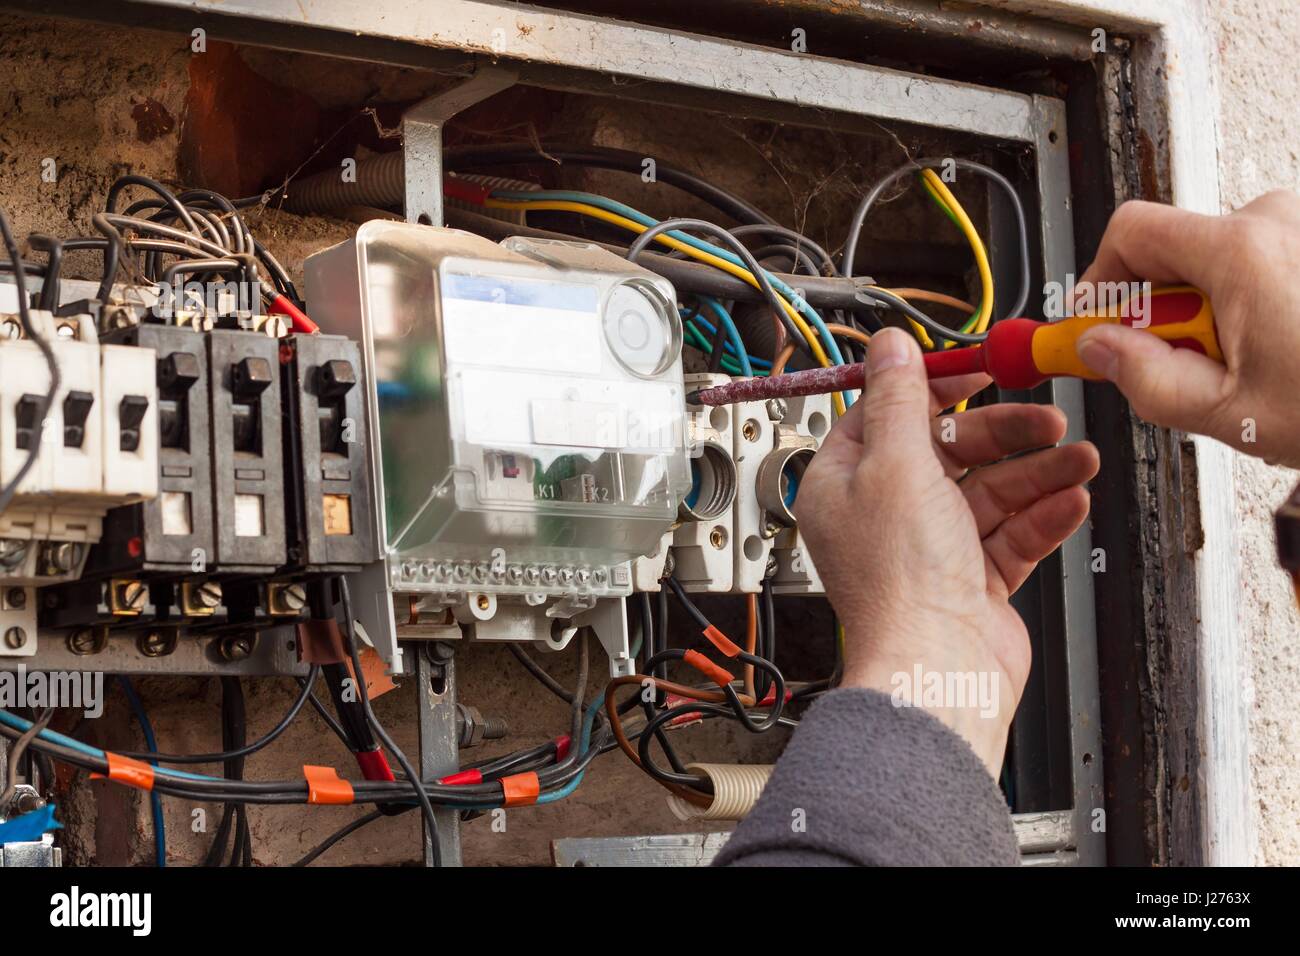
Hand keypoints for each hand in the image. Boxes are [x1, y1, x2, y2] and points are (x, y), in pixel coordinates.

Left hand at [794, 328, 1098, 775]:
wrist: (940, 671)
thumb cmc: (902, 582)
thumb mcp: (897, 464)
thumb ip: (900, 400)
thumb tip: (887, 345)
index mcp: (844, 484)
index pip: (886, 417)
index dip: (934, 390)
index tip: (978, 371)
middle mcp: (883, 515)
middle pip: (948, 451)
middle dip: (1003, 433)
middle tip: (1048, 419)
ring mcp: (930, 549)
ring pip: (989, 492)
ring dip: (1037, 472)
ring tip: (1080, 459)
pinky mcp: (972, 581)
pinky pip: (1011, 534)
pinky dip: (1042, 515)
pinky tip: (1072, 499)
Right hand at [1075, 191, 1299, 466]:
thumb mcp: (1228, 413)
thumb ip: (1143, 377)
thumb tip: (1100, 349)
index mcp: (1241, 253)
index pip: (1131, 232)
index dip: (1099, 281)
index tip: (1095, 324)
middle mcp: (1277, 222)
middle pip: (1176, 250)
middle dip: (1164, 310)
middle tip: (1185, 365)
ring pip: (1222, 259)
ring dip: (1215, 309)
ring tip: (1252, 365)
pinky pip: (1265, 260)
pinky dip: (1257, 303)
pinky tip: (1285, 349)